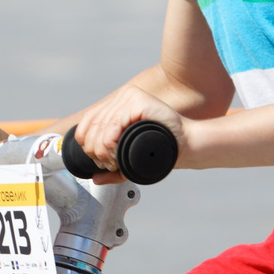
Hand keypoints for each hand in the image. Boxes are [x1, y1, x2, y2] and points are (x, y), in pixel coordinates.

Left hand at [70, 86, 186, 178]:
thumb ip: (112, 165)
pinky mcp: (138, 102)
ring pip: (100, 129)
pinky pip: (112, 128)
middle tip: (108, 164)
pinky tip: (119, 155)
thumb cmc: (162, 148)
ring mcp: (130, 97)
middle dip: (94, 151)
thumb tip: (95, 177)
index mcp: (119, 103)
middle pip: (92, 125)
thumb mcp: (131, 156)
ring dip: (103, 152)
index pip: (88, 121)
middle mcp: (123, 96)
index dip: (87, 143)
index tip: (99, 160)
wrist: (186, 145)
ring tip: (115, 162)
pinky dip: (110, 146)